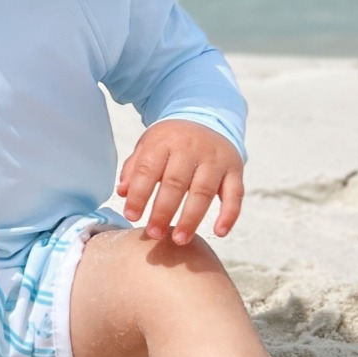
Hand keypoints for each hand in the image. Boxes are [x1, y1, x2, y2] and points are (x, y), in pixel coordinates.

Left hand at [118, 121, 243, 244]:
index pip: (148, 169)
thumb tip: (122, 193)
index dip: (139, 194)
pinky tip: (220, 232)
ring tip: (179, 239)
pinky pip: (235, 194)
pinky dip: (229, 214)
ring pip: (204, 191)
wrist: (205, 117)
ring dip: (191, 219)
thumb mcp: (148, 145)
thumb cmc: (170, 140)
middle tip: (153, 233)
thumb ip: (134, 168)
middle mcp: (191, 148)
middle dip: (163, 211)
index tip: (131, 216)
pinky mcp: (235, 168)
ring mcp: (215, 158)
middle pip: (175, 183)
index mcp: (165, 141)